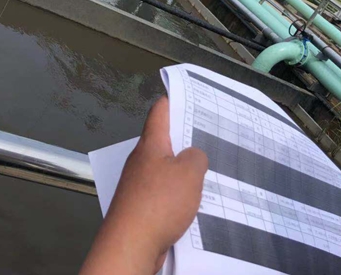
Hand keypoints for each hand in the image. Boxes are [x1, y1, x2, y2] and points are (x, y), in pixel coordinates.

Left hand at [80, 96, 207, 274]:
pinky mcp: (140, 205)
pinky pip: (162, 191)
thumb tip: (192, 156)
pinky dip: (177, 193)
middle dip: (186, 138)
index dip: (175, 100)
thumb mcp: (189, 173)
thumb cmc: (159, 202)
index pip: (160, 111)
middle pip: (164, 140)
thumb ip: (196, 157)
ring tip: (208, 171)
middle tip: (210, 137)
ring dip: (183, 170)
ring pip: (165, 168)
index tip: (191, 97)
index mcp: (151, 144)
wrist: (131, 244)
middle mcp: (141, 160)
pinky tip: (193, 201)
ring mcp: (138, 183)